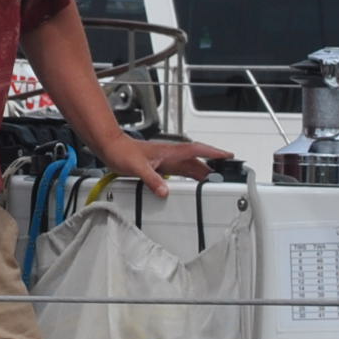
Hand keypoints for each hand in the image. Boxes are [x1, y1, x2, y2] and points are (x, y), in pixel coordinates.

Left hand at [93, 133, 229, 198]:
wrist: (110, 148)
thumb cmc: (122, 151)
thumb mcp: (137, 167)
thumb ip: (152, 179)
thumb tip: (165, 191)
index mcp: (169, 152)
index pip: (196, 150)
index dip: (212, 153)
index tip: (227, 156)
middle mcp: (170, 155)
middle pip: (197, 161)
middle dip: (212, 166)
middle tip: (226, 174)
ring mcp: (166, 160)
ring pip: (189, 166)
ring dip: (202, 173)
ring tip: (214, 182)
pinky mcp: (160, 166)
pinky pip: (180, 171)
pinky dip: (189, 177)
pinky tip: (192, 183)